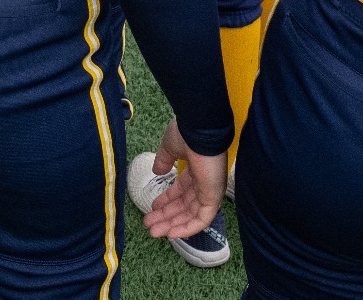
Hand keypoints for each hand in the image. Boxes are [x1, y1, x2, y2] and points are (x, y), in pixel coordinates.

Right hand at [142, 122, 228, 241]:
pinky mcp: (213, 197)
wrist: (200, 129)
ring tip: (154, 233)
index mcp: (194, 171)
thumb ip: (163, 161)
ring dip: (172, 225)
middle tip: (149, 226)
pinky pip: (202, 219)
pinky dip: (188, 228)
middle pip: (184, 206)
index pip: (181, 192)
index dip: (166, 202)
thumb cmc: (186, 134)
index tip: (152, 208)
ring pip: (191, 215)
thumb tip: (157, 171)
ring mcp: (209, 191)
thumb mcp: (169, 147)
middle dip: (166, 216)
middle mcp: (202, 183)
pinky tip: (172, 234)